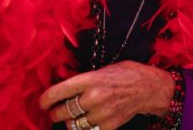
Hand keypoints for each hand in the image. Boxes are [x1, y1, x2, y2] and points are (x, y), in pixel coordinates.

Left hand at [40, 61, 173, 128]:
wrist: (150, 88)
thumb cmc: (127, 74)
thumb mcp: (104, 70)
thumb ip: (85, 80)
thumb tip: (65, 89)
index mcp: (91, 79)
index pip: (58, 92)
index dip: (45, 100)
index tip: (42, 103)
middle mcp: (94, 97)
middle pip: (62, 112)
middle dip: (56, 114)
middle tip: (56, 113)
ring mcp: (101, 113)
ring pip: (73, 125)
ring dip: (70, 122)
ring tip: (73, 118)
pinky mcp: (108, 125)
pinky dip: (85, 128)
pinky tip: (88, 122)